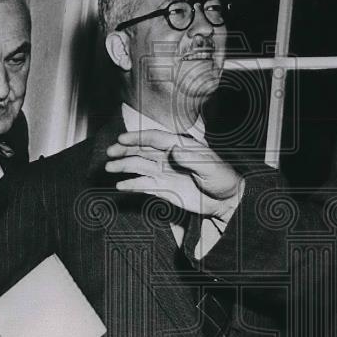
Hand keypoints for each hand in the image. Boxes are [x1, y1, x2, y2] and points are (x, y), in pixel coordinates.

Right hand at [105, 129, 243, 218]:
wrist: (227, 200)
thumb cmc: (223, 178)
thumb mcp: (211, 167)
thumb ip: (193, 159)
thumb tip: (175, 149)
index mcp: (180, 146)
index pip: (155, 138)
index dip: (138, 137)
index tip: (122, 139)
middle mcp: (169, 157)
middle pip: (142, 150)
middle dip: (124, 150)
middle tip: (110, 152)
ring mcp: (165, 172)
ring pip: (139, 166)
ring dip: (124, 166)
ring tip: (109, 167)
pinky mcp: (164, 188)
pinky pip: (144, 185)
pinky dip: (131, 185)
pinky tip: (121, 186)